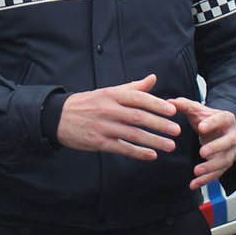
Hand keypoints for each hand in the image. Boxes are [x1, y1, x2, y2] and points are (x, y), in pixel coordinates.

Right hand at [56, 74, 180, 159]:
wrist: (58, 117)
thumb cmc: (88, 103)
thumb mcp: (108, 91)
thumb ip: (133, 87)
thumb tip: (153, 78)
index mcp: (112, 95)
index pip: (138, 98)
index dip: (157, 104)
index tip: (173, 111)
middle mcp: (108, 110)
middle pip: (138, 117)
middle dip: (159, 124)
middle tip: (177, 130)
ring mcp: (103, 127)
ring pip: (132, 135)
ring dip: (153, 141)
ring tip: (170, 146)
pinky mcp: (98, 142)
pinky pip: (122, 148)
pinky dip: (138, 152)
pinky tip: (151, 155)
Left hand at [170, 98, 235, 189]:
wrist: (220, 130)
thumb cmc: (207, 119)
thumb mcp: (197, 110)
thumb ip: (184, 105)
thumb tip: (169, 102)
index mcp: (226, 119)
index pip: (221, 120)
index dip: (213, 124)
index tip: (201, 128)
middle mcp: (232, 136)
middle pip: (228, 142)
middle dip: (216, 148)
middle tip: (202, 152)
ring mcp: (230, 151)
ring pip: (224, 161)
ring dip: (211, 167)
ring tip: (196, 172)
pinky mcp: (225, 164)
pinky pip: (218, 174)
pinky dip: (206, 180)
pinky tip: (194, 184)